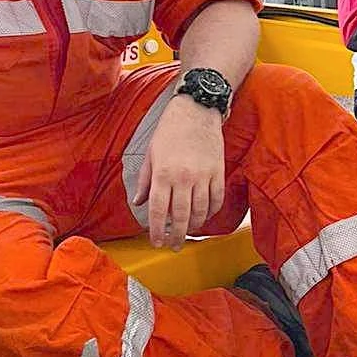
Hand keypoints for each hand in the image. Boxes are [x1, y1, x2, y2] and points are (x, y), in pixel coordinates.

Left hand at [134, 95, 225, 249]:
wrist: (196, 110)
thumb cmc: (170, 130)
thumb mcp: (151, 154)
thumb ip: (145, 181)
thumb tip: (138, 202)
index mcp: (163, 173)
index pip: (159, 210)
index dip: (157, 230)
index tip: (156, 241)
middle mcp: (183, 177)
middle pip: (181, 217)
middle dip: (176, 236)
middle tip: (173, 246)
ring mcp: (203, 176)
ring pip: (201, 211)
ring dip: (194, 226)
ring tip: (188, 232)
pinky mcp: (218, 172)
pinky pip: (216, 199)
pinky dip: (211, 212)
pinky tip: (204, 216)